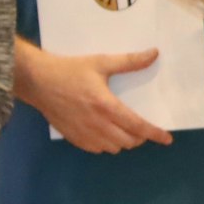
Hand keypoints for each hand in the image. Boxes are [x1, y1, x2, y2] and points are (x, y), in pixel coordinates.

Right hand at [14, 40, 171, 153]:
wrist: (36, 81)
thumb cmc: (69, 70)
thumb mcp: (100, 62)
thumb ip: (129, 61)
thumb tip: (153, 54)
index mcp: (106, 105)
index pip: (137, 126)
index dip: (155, 134)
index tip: (167, 138)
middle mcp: (96, 124)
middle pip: (128, 141)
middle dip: (139, 137)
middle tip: (140, 128)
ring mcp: (83, 133)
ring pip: (113, 148)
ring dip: (122, 141)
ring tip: (122, 130)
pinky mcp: (72, 137)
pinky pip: (96, 149)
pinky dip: (105, 144)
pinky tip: (104, 133)